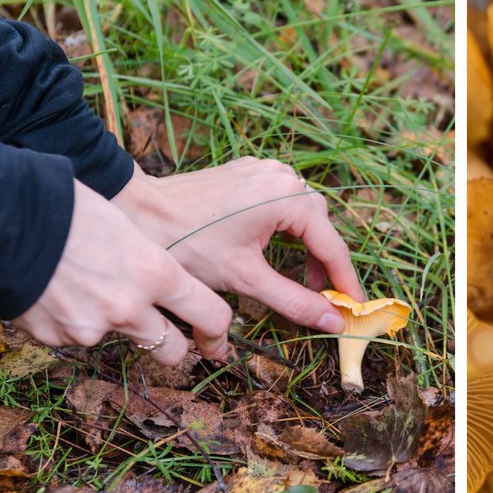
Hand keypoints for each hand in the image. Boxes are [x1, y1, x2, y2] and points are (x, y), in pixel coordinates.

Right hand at [14, 180, 232, 364]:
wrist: (9, 217)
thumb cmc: (72, 209)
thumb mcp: (129, 231)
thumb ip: (150, 264)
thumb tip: (158, 281)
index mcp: (158, 274)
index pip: (211, 316)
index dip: (217, 330)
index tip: (217, 338)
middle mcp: (131, 308)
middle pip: (172, 350)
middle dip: (174, 347)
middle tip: (169, 338)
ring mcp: (93, 328)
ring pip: (120, 341)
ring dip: (115, 326)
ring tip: (95, 293)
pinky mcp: (58, 338)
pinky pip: (77, 337)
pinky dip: (74, 321)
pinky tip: (59, 291)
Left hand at [112, 158, 364, 332]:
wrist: (137, 210)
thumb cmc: (187, 242)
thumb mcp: (245, 278)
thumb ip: (295, 301)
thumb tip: (333, 321)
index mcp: (289, 196)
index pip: (331, 247)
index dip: (345, 283)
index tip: (356, 310)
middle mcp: (284, 176)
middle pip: (321, 228)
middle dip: (325, 267)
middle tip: (326, 302)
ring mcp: (266, 170)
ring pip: (304, 215)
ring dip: (308, 248)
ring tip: (304, 282)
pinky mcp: (250, 173)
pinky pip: (284, 203)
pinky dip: (289, 231)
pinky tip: (280, 253)